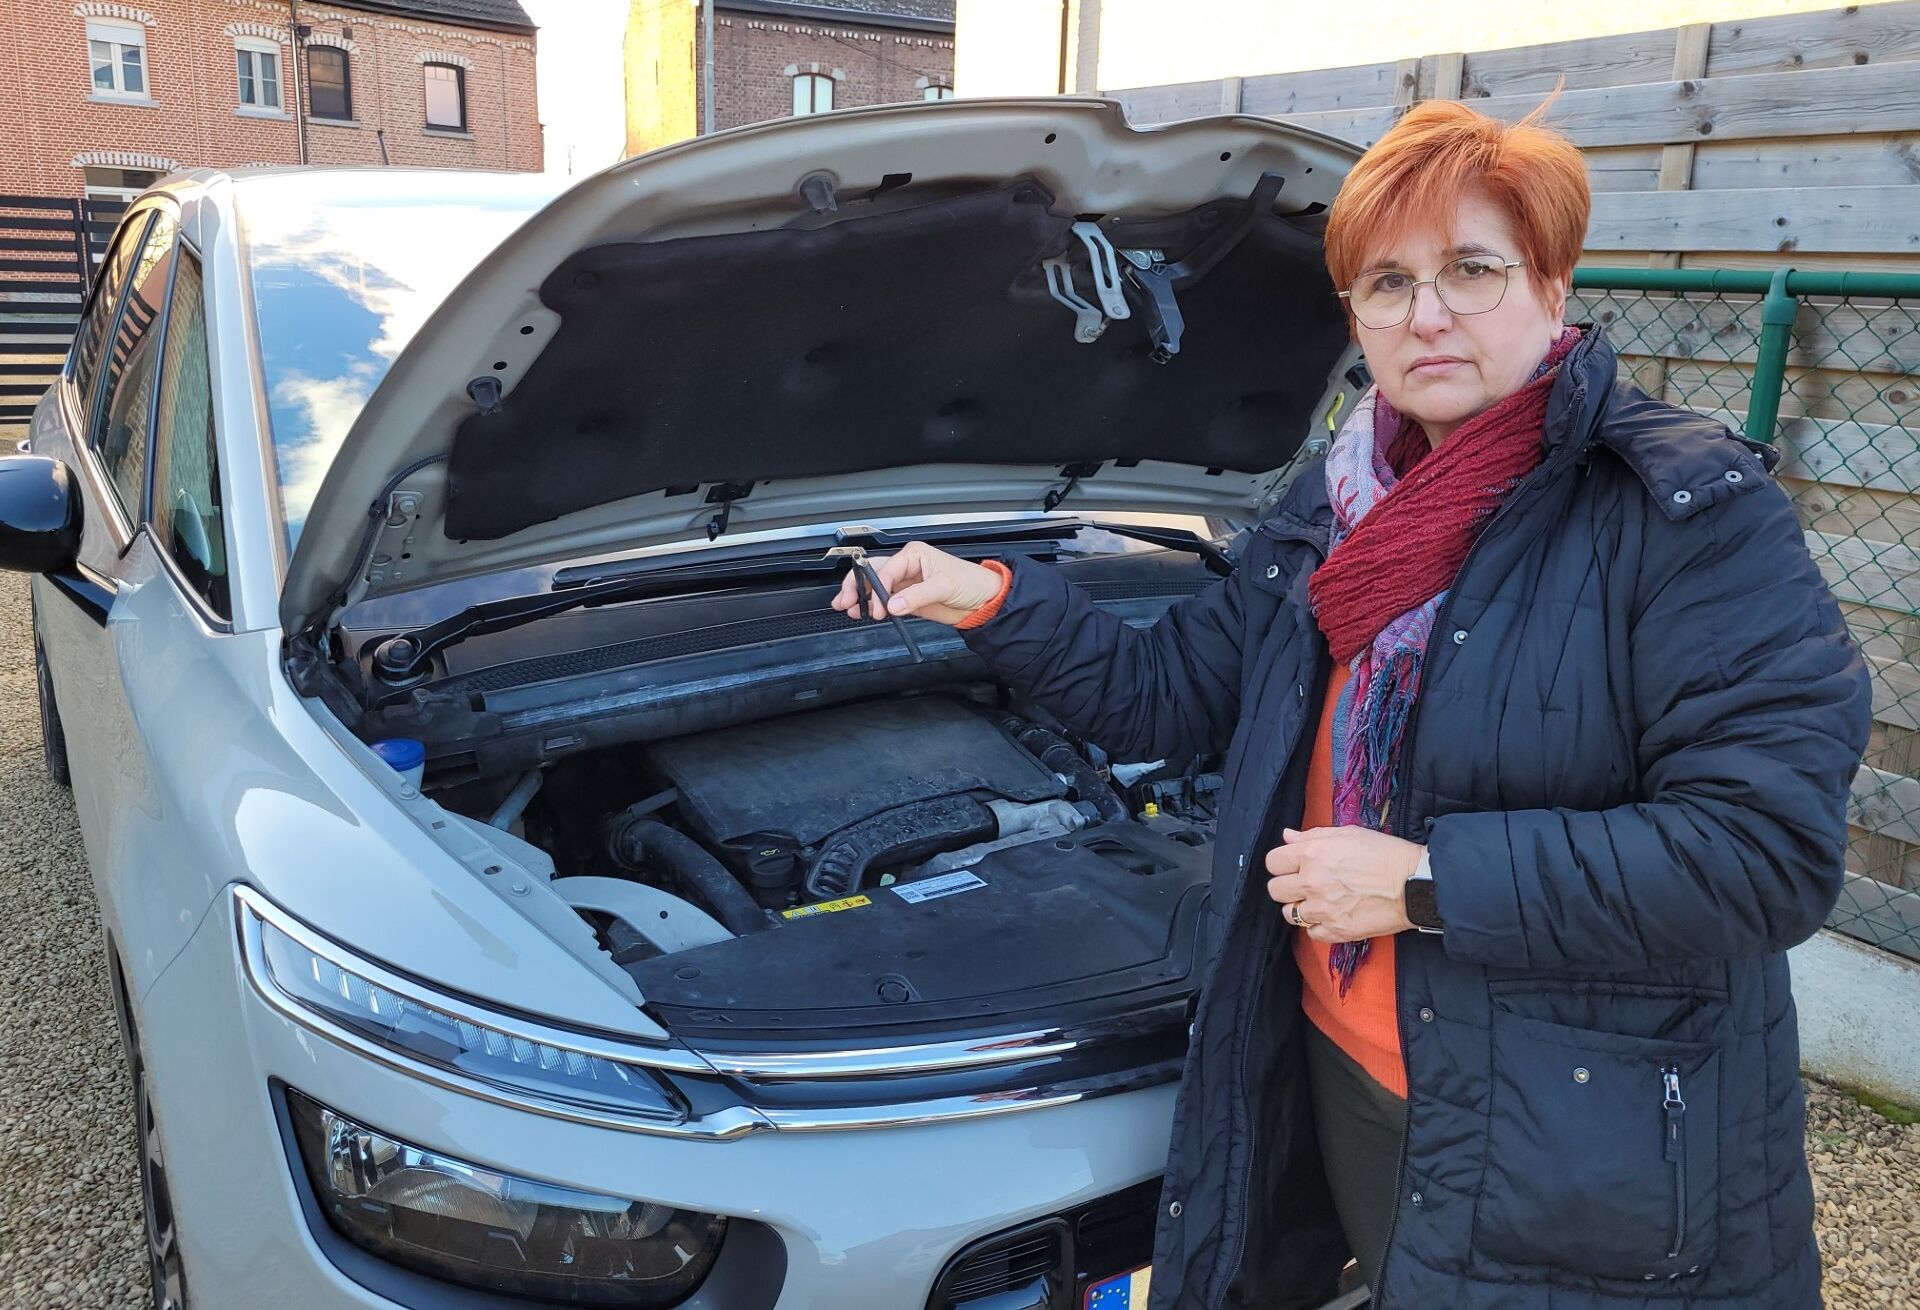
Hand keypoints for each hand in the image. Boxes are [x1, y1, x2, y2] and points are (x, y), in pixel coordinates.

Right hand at [828, 541, 1004, 627]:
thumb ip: (917, 596)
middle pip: (873, 573)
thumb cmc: (970, 582)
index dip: (878, 587)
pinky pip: (884, 601)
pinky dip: (872, 606)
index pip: (887, 568)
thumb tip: (893, 604)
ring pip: (875, 587)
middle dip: (857, 587)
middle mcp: (906, 566)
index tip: (877, 606)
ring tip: (847, 608)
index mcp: (914, 554)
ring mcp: (905, 583)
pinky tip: (861, 612)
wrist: (983, 601)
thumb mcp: (945, 586)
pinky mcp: (907, 599)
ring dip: (860, 597)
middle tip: (846, 602)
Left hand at [1265, 826, 1423, 942]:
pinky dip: (1317, 926)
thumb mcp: (1348, 834)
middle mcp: (1312, 883)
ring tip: (1317, 901)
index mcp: (1312, 854)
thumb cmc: (1385, 854)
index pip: (1272, 862)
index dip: (1281, 863)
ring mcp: (1322, 910)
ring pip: (1289, 914)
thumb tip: (1288, 836)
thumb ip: (1313, 835)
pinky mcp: (1336, 931)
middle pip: (1275, 890)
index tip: (1290, 865)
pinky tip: (1330, 916)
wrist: (1414, 884)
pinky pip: (1311, 933)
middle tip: (1301, 884)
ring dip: (1300, 907)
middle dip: (1285, 886)